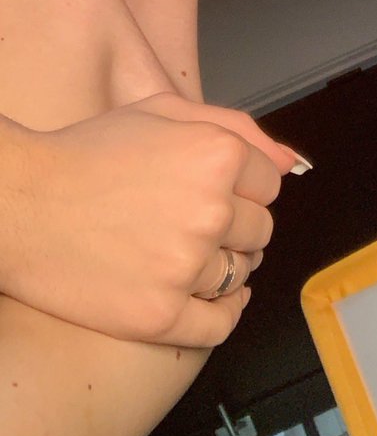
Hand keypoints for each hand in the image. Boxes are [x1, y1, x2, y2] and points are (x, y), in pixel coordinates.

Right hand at [1, 93, 302, 347]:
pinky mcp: (161, 314)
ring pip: (242, 273)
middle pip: (260, 230)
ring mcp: (187, 265)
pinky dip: (223, 312)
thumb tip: (291, 160)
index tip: (216, 192)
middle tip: (195, 221)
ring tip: (184, 252)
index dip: (243, 187)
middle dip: (236, 225)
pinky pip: (221, 323)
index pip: (270, 184)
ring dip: (223, 264)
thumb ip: (235, 126)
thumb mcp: (162, 112)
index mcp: (216, 154)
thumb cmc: (86, 153)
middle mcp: (210, 209)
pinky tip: (206, 297)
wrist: (23, 203)